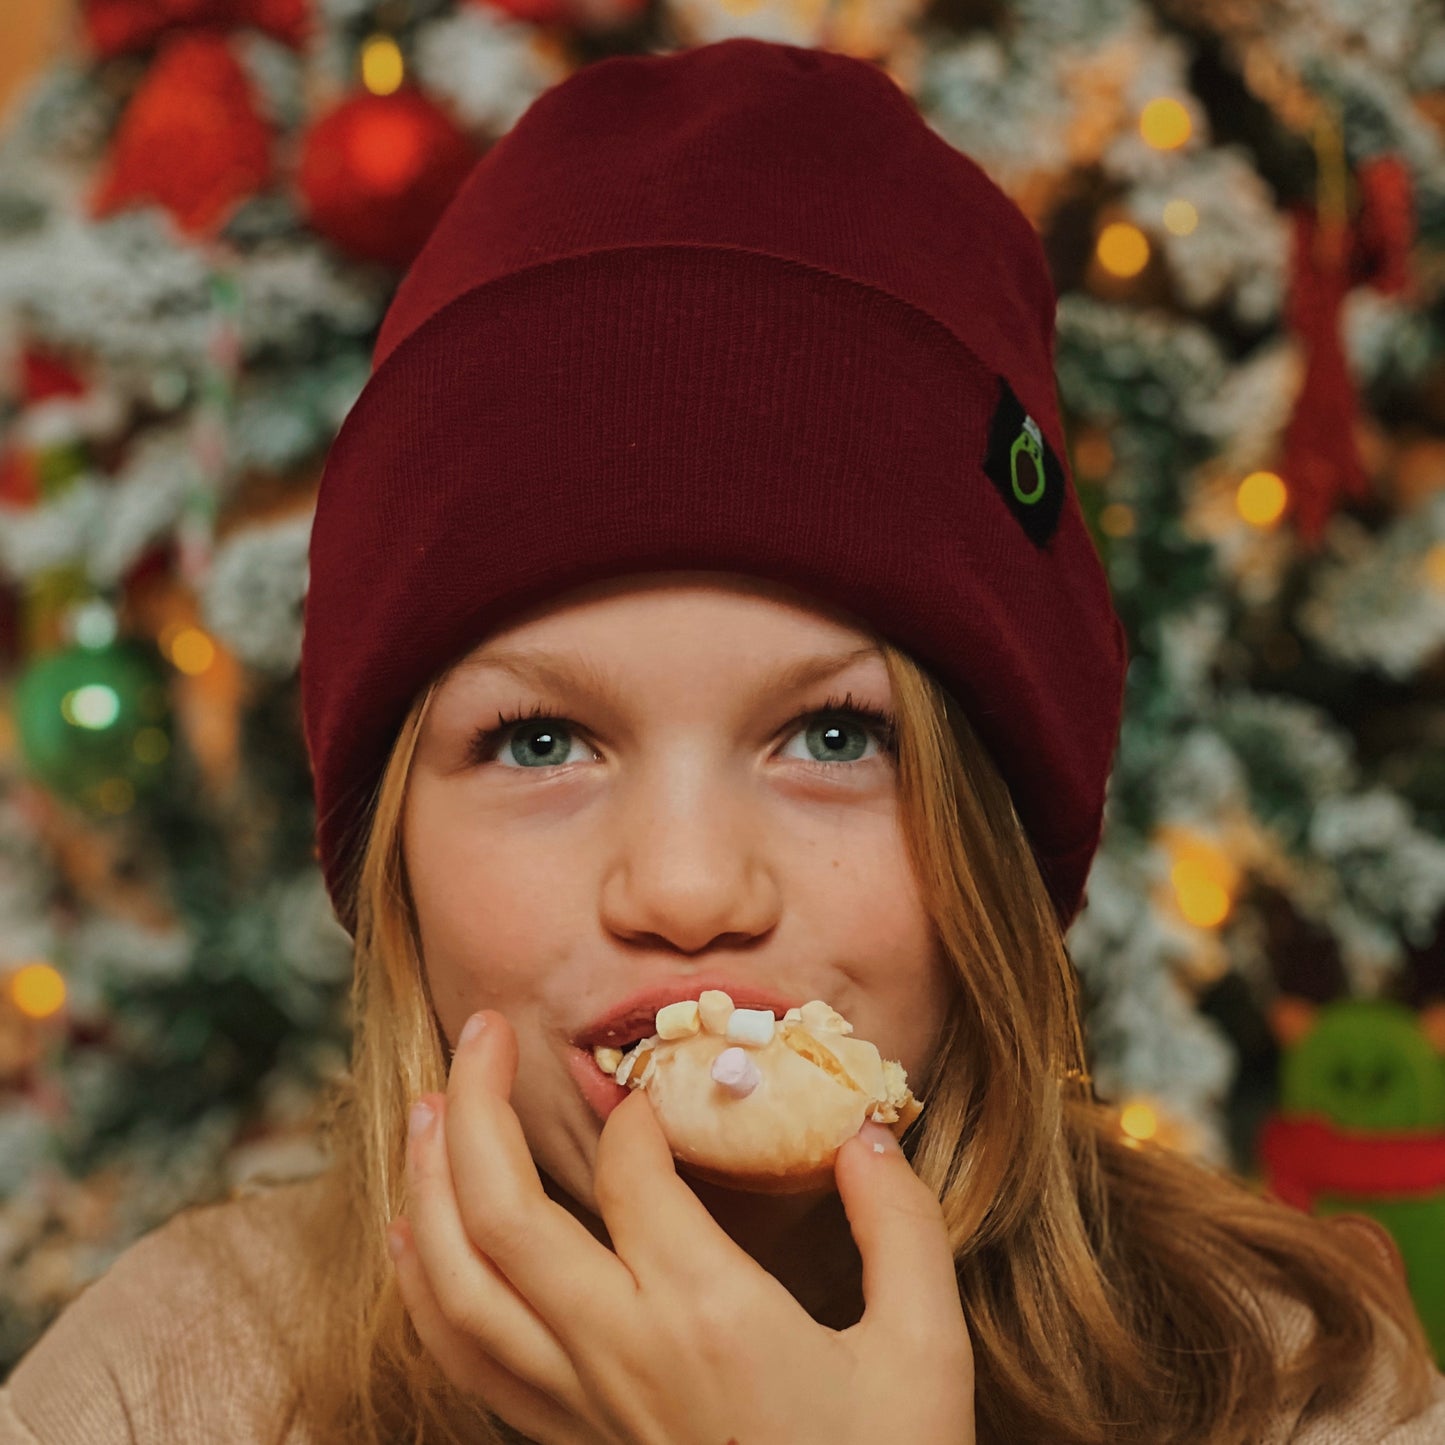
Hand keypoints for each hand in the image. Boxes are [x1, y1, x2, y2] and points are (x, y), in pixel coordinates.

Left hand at [390, 1009, 974, 1444]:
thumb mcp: (926, 1350)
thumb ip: (901, 1228)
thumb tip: (863, 1134)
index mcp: (707, 1313)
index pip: (631, 1174)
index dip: (638, 1108)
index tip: (658, 1085)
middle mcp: (621, 1351)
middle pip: (504, 1214)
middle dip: (478, 1104)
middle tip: (483, 1026)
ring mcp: (579, 1404)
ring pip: (460, 1286)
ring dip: (428, 1186)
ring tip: (426, 1105)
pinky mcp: (567, 1441)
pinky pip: (465, 1361)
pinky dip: (422, 1289)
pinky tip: (407, 1237)